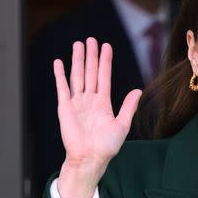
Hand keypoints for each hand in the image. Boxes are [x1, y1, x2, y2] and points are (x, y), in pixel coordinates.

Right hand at [55, 38, 141, 197]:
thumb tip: (138, 90)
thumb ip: (128, 107)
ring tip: (78, 44)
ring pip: (77, 76)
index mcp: (103, 103)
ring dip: (78, 60)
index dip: (105, 61)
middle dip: (91, 56)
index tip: (107, 46)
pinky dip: (60, 75)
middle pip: (90, 72)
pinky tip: (59, 62)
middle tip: (91, 39)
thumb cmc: (106, 147)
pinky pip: (62, 88)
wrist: (89, 158)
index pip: (104, 76)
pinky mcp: (65, 108)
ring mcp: (77, 103)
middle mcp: (90, 100)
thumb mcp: (122, 125)